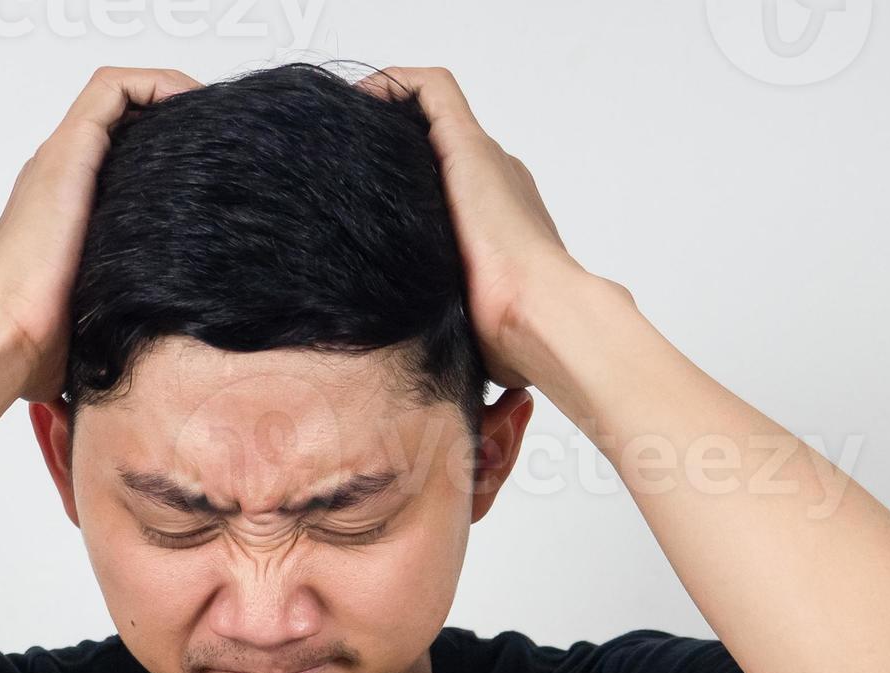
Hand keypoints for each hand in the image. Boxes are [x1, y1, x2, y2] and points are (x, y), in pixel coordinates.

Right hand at [0, 66, 200, 404]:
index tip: (209, 179)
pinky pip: (114, 89)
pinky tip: (192, 104)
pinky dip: (156, 84)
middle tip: (221, 148)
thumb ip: (118, 333)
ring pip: (119, 97)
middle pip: (122, 125)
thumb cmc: (38, 347)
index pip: (118, 164)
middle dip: (174, 128)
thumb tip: (150, 399)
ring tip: (212, 118)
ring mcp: (63, 161)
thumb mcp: (96, 331)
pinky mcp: (68, 150)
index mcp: (66, 216)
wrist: (4, 337)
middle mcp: (62, 179)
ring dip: (169, 95)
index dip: (163, 159)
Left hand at [358, 66, 588, 392]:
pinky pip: (430, 90)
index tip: (371, 210)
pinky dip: (394, 86)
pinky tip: (359, 104)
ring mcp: (486, 162)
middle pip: (438, 152)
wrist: (543, 318)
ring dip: (390, 120)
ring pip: (433, 116)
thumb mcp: (467, 332)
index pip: (452, 192)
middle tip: (346, 178)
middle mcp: (497, 184)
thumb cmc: (513, 339)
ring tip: (347, 140)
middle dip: (393, 159)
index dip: (413, 193)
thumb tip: (412, 368)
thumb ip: (444, 326)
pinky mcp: (469, 147)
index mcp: (501, 225)